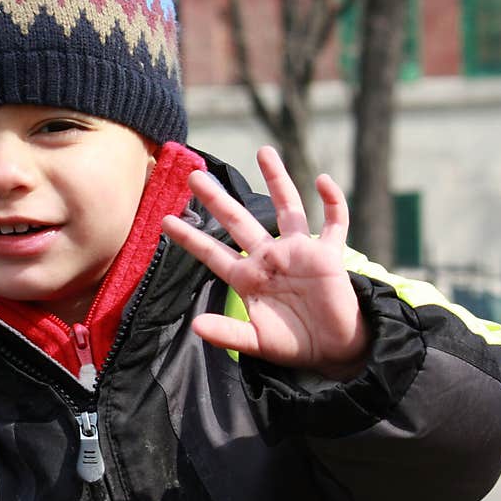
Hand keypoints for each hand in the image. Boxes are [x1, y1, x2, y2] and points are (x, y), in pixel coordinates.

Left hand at [161, 146, 370, 380]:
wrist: (334, 350)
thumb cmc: (294, 345)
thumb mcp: (256, 342)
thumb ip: (227, 334)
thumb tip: (195, 327)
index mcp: (248, 278)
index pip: (213, 253)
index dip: (190, 237)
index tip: (165, 221)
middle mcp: (270, 258)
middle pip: (239, 221)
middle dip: (217, 199)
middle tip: (193, 175)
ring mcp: (299, 253)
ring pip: (287, 208)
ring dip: (277, 179)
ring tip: (264, 151)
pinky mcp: (328, 255)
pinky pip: (334, 222)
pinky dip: (332, 202)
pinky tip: (322, 181)